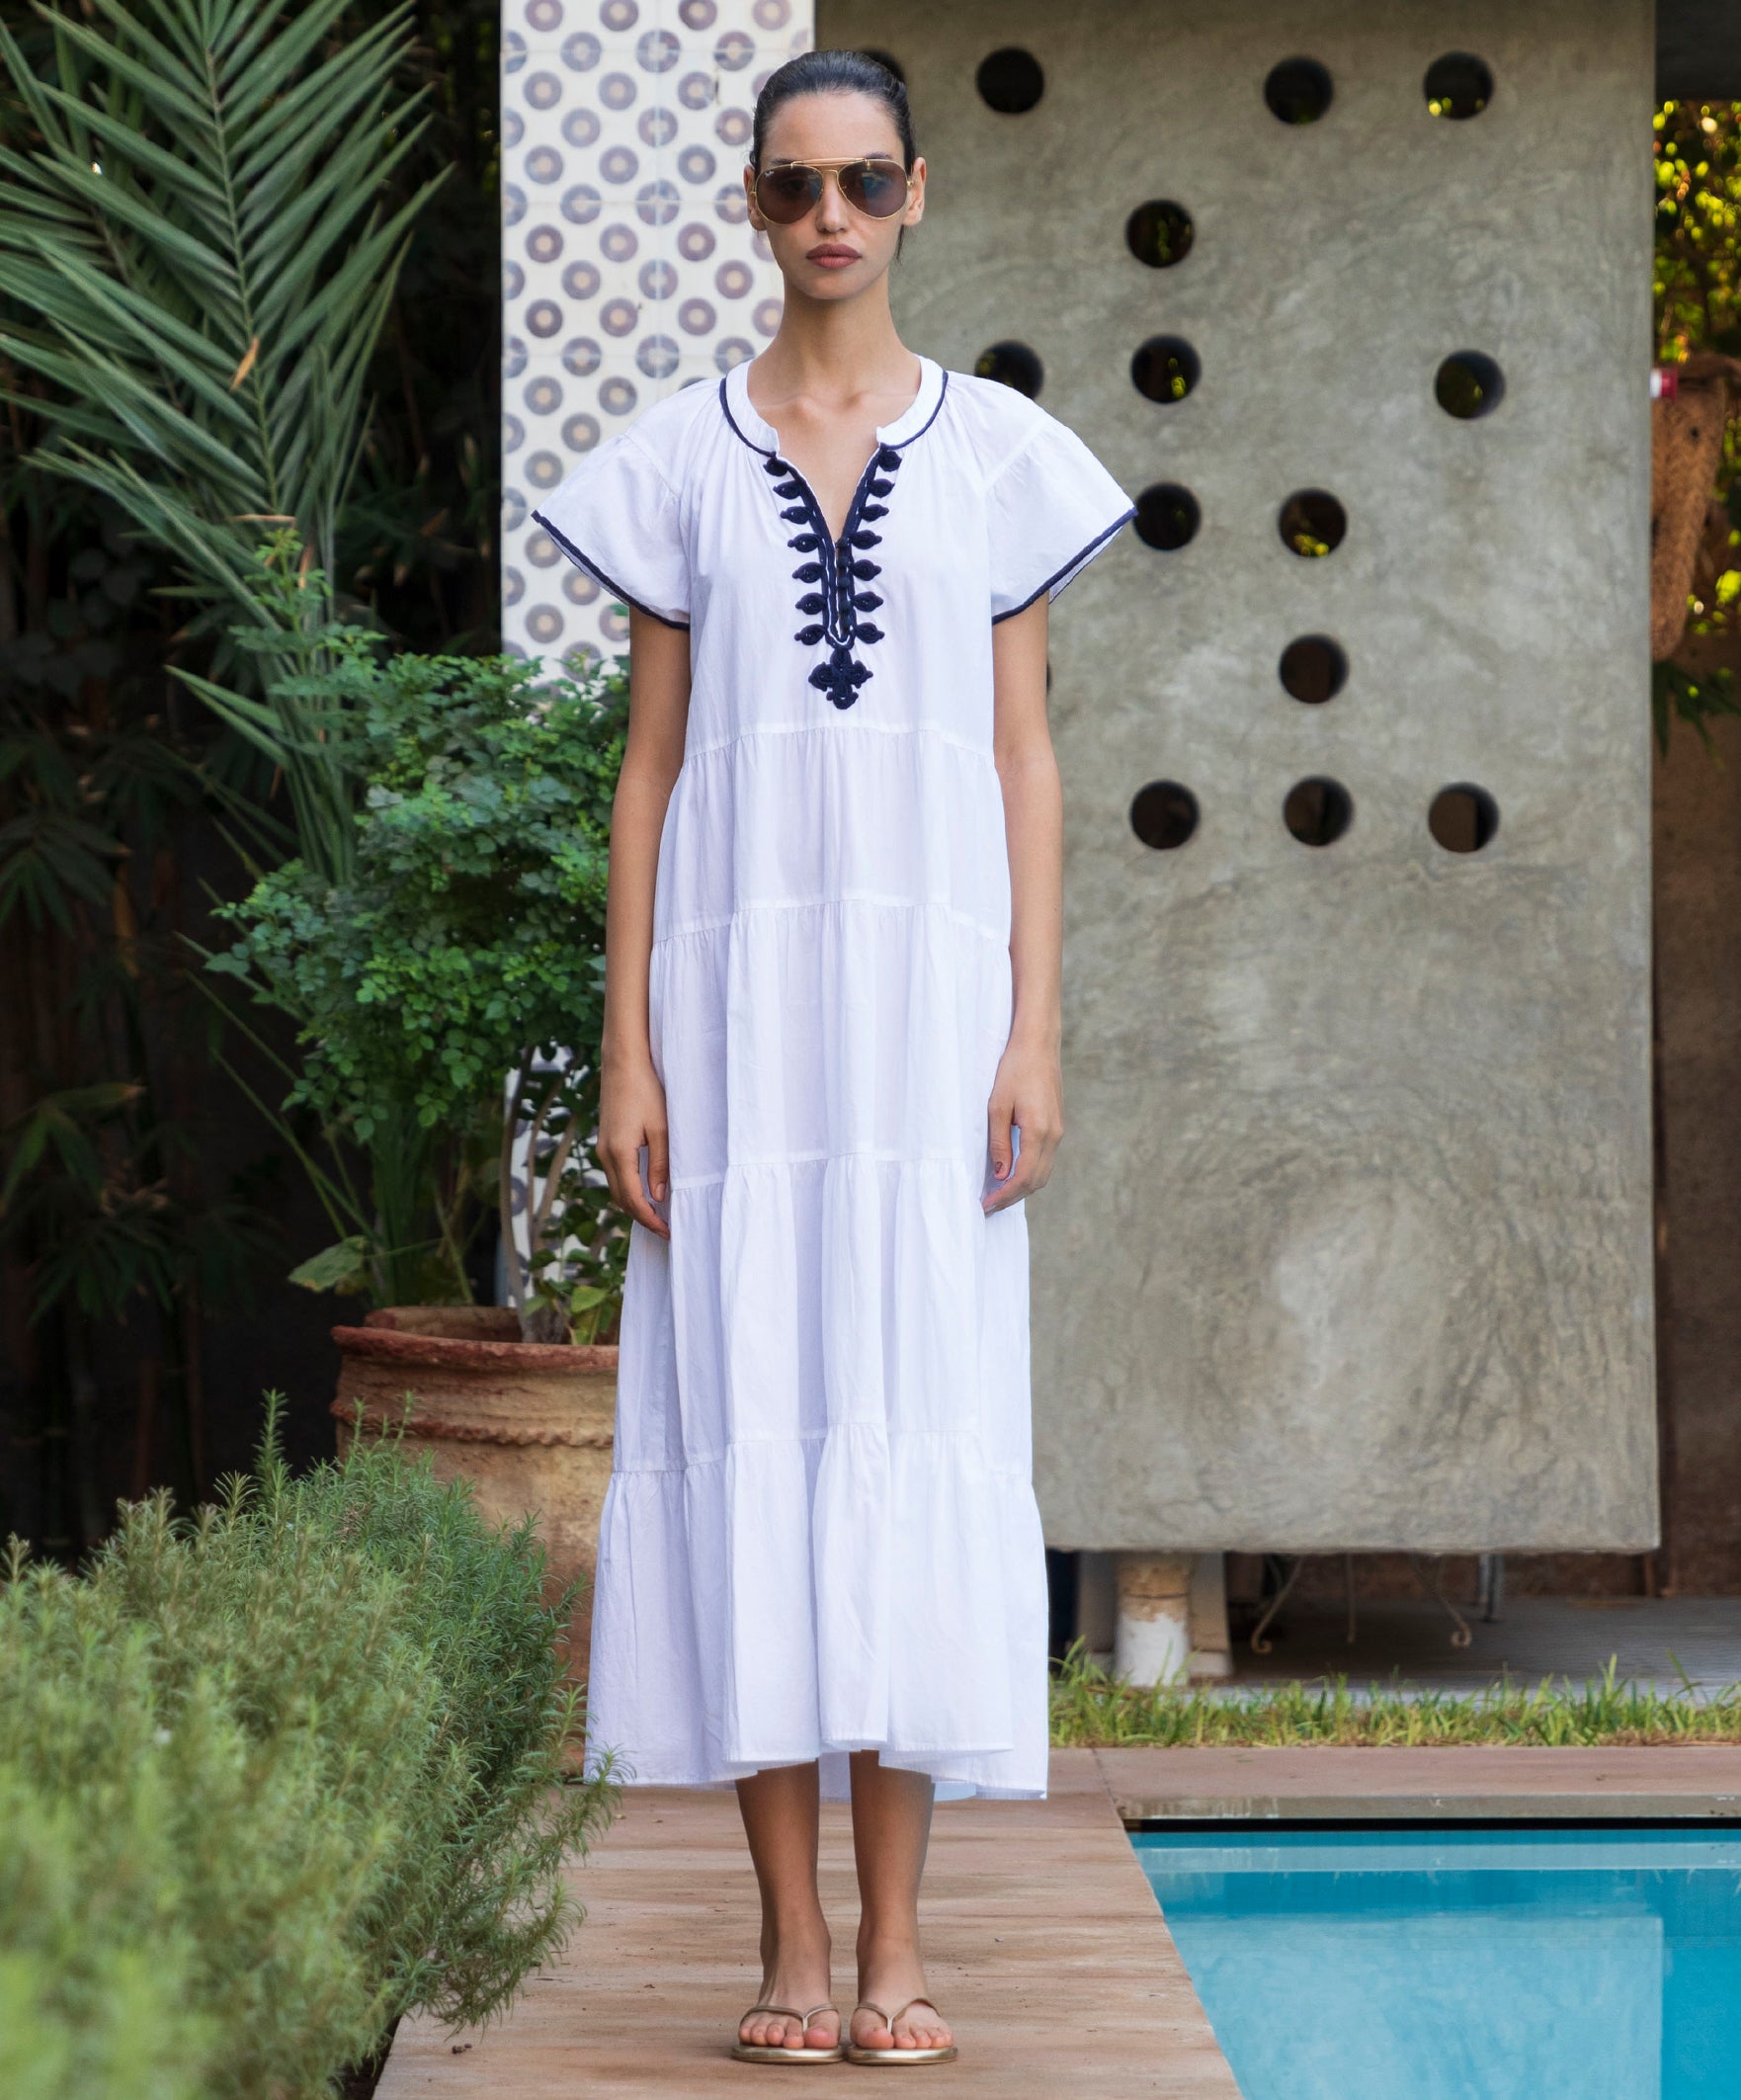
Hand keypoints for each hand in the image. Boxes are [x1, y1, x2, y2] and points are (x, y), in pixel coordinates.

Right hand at [599, 1054, 670, 1238]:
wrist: (623, 1064)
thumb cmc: (646, 1092)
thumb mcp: (660, 1129)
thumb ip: (659, 1164)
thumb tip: (659, 1196)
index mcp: (619, 1153)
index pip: (633, 1198)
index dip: (649, 1219)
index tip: (666, 1231)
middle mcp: (605, 1154)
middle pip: (620, 1198)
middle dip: (641, 1217)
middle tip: (663, 1229)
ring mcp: (602, 1148)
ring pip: (615, 1188)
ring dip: (633, 1204)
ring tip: (656, 1214)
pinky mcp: (605, 1141)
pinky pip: (615, 1174)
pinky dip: (628, 1189)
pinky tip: (644, 1190)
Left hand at [983, 1035, 1061, 1214]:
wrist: (1038, 1046)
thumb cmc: (1014, 1071)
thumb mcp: (997, 1106)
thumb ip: (999, 1142)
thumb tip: (1000, 1174)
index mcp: (1039, 1132)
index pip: (1024, 1177)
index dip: (1005, 1195)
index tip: (986, 1205)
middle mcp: (1054, 1135)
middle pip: (1037, 1181)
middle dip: (1013, 1197)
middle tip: (989, 1206)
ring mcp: (1058, 1132)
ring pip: (1044, 1172)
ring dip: (1022, 1188)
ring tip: (998, 1194)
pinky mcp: (1057, 1126)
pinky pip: (1046, 1159)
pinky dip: (1030, 1173)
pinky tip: (1013, 1174)